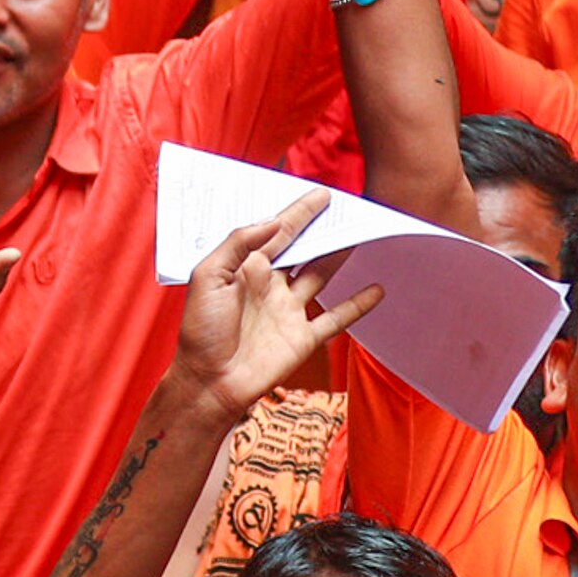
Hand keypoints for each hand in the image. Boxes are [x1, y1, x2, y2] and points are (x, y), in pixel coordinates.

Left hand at [176, 194, 379, 412]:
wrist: (209, 382)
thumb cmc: (200, 330)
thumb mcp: (207, 276)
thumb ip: (237, 244)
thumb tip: (273, 221)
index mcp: (247, 268)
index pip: (278, 232)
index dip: (299, 212)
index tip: (321, 194)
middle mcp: (271, 285)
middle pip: (304, 249)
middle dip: (323, 229)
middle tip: (346, 208)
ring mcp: (289, 310)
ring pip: (322, 275)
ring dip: (340, 256)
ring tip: (361, 234)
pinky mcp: (303, 337)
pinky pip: (336, 317)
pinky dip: (358, 305)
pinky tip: (377, 289)